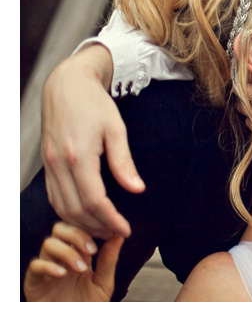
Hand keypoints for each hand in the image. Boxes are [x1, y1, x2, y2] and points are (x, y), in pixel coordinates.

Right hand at [24, 222, 123, 301]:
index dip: (90, 228)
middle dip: (77, 234)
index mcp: (78, 255)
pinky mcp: (34, 283)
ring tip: (80, 269)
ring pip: (48, 243)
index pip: (78, 228)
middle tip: (91, 250)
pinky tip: (63, 275)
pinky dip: (49, 267)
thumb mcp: (104, 283)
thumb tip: (119, 234)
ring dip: (67, 252)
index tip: (105, 236)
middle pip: (60, 229)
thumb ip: (109, 259)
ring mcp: (47, 269)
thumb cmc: (88, 306)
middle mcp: (61, 258)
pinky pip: (35, 266)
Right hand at [40, 45, 143, 238]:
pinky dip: (68, 212)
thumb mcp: (116, 129)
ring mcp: (49, 165)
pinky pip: (54, 197)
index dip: (110, 219)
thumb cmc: (95, 104)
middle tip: (117, 234)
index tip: (125, 230)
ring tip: (104, 229)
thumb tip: (137, 189)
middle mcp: (59, 164)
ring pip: (61, 207)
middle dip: (97, 227)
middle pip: (75, 210)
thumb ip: (124, 162)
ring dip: (81, 223)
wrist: (67, 85)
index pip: (93, 200)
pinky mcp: (46, 164)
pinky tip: (85, 215)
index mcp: (79, 155)